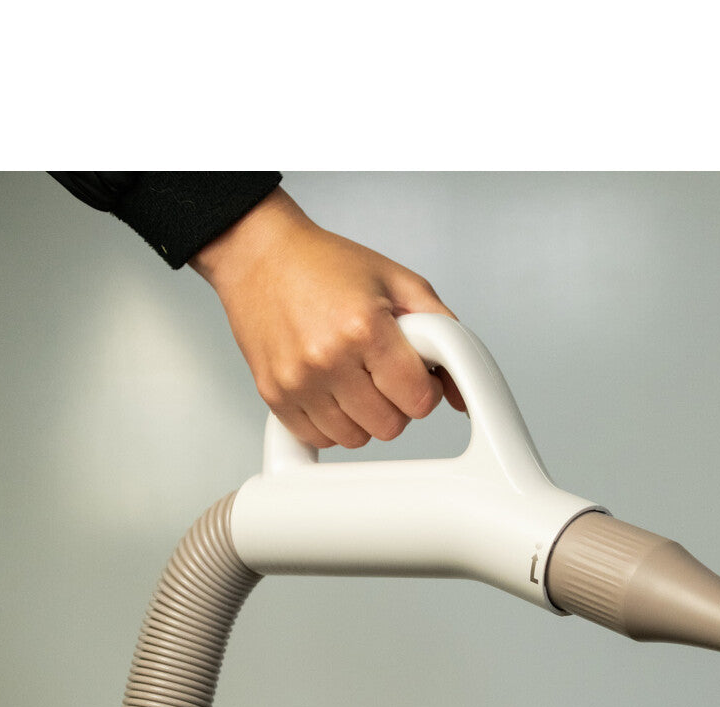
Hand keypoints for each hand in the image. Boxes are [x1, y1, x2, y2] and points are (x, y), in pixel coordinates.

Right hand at [190, 187, 464, 448]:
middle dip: (397, 403)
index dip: (425, 390)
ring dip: (364, 416)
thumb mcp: (398, 282)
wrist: (259, 255)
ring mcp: (297, 381)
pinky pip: (319, 438)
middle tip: (384, 373)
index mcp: (364, 327)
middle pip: (390, 426)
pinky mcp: (273, 395)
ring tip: (355, 378)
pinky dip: (332, 422)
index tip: (415, 375)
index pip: (417, 400)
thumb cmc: (325, 265)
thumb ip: (442, 331)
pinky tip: (331, 390)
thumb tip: (460, 390)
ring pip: (355, 439)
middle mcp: (327, 358)